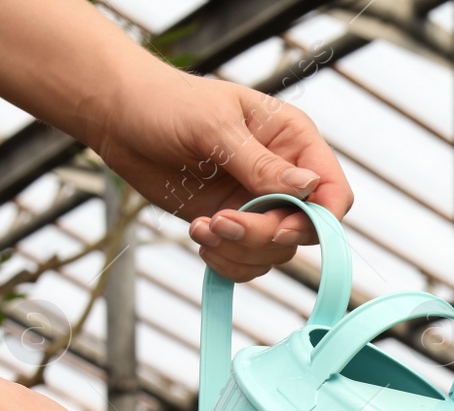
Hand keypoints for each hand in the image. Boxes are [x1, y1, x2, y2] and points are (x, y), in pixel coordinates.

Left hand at [89, 71, 352, 281]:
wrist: (120, 117)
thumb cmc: (166, 104)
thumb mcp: (214, 127)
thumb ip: (261, 163)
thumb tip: (308, 188)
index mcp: (294, 141)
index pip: (333, 193)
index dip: (318, 220)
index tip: (279, 228)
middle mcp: (284, 177)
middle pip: (303, 231)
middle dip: (262, 236)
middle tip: (220, 221)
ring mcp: (258, 204)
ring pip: (275, 252)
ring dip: (238, 250)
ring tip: (201, 226)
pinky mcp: (233, 225)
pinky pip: (247, 263)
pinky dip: (225, 261)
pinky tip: (199, 234)